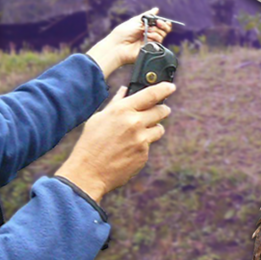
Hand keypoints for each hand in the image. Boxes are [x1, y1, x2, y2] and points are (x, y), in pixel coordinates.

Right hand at [55, 82, 174, 201]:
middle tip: (160, 110)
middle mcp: (134, 123)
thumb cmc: (91, 143)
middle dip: (162, 110)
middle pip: (161, 111)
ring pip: (159, 129)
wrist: (88, 172)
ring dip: (153, 128)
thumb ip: (116, 103)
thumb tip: (125, 90)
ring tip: (138, 134)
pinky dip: (142, 146)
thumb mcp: (99, 118)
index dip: (164, 88)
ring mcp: (141, 140)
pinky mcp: (144, 155)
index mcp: (122, 110)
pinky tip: (128, 150)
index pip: (151, 94)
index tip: (171, 87)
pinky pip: (149, 145)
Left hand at [86, 8, 172, 78]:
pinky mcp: (151, 49)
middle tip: (157, 24)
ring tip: (145, 32)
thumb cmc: (123, 32)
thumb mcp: (135, 20)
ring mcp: (150, 42)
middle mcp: (150, 35)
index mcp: (146, 27)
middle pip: (164, 30)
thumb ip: (147, 15)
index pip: (160, 25)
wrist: (118, 45)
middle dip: (162, 25)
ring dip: (155, 31)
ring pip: (162, 35)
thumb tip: (156, 9)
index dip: (163, 22)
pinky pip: (159, 42)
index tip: (159, 20)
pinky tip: (146, 37)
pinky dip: (154, 37)